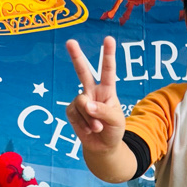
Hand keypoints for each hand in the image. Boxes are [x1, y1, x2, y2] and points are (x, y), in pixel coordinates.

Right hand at [65, 36, 125, 152]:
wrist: (103, 147)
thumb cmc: (113, 130)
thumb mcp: (116, 120)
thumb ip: (103, 110)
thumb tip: (85, 103)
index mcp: (107, 90)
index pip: (107, 70)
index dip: (108, 55)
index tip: (108, 39)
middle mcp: (92, 92)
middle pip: (83, 72)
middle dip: (76, 56)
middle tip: (70, 41)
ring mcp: (81, 101)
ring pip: (81, 103)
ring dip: (90, 119)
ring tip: (97, 127)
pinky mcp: (72, 111)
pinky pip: (74, 114)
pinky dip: (83, 125)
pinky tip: (88, 130)